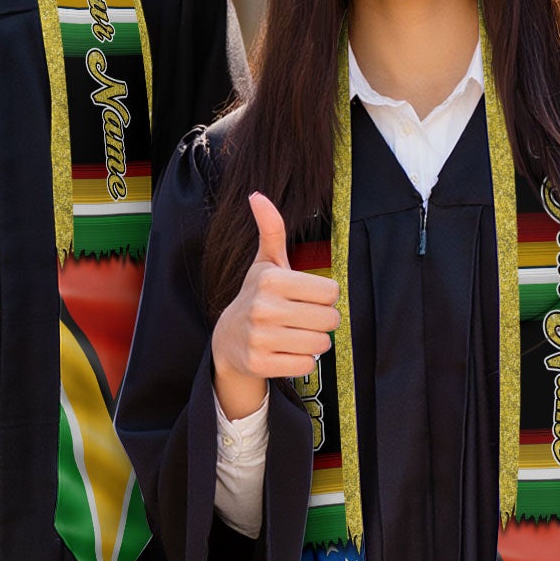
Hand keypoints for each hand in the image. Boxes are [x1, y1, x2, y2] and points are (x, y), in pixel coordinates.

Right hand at [210, 192, 337, 420]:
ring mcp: (260, 337)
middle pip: (329, 318)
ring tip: (295, 334)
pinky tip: (286, 351)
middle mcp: (263, 307)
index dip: (324, 296)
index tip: (307, 297)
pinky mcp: (260, 363)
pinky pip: (305, 365)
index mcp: (271, 279)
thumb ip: (271, 229)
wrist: (228, 339)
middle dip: (323, 320)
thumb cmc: (257, 296)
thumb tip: (257, 195)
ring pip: (320, 344)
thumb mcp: (265, 263)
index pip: (331, 291)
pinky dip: (302, 361)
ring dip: (314, 342)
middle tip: (304, 318)